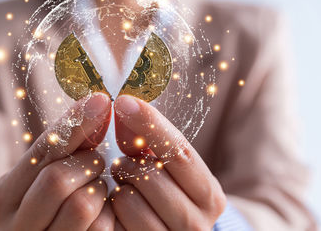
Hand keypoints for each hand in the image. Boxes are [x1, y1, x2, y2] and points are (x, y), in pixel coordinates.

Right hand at [0, 93, 115, 230]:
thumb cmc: (44, 199)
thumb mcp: (41, 172)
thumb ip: (64, 143)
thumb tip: (98, 103)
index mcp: (2, 198)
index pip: (41, 152)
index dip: (75, 124)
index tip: (101, 101)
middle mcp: (15, 227)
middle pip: (57, 180)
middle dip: (86, 164)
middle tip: (94, 162)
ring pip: (81, 205)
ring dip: (98, 188)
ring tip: (95, 187)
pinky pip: (101, 228)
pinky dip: (108, 213)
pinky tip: (102, 211)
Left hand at [110, 95, 225, 230]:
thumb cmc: (168, 194)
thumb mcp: (168, 168)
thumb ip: (148, 139)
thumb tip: (125, 107)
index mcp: (210, 195)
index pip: (179, 152)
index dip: (150, 123)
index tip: (124, 102)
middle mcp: (197, 224)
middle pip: (150, 174)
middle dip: (129, 162)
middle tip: (127, 164)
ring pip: (127, 198)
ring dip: (119, 186)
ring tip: (126, 187)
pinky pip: (113, 220)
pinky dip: (110, 208)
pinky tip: (119, 208)